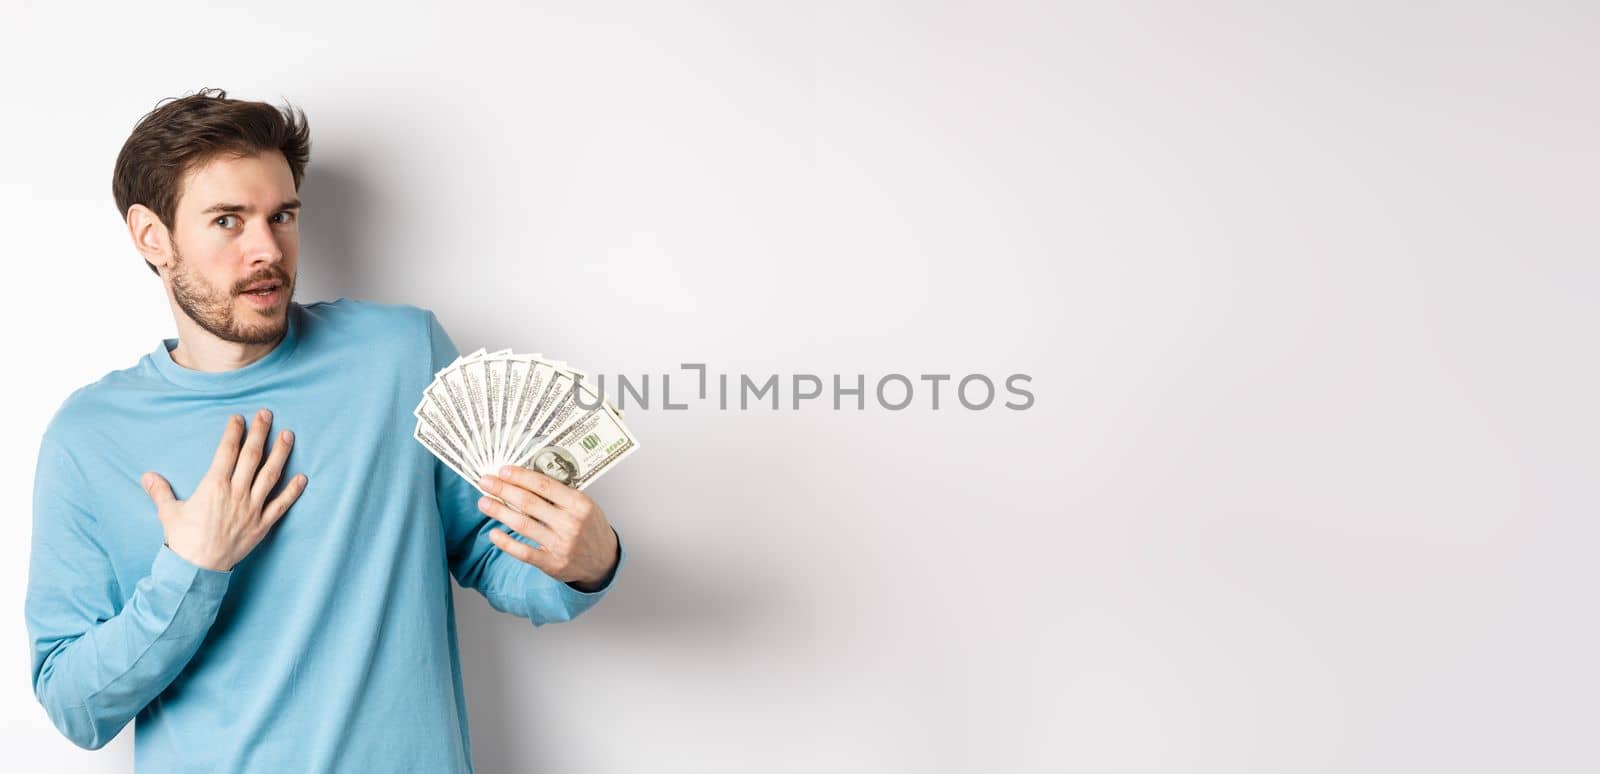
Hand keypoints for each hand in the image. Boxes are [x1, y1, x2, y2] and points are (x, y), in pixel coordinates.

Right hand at [142, 410, 307, 571]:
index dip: (234, 433)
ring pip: (270, 475)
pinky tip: (303, 478)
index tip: (239, 418)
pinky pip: (281, 504)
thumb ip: (160, 491)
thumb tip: (147, 476)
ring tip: (288, 435)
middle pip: (252, 457)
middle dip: (260, 433)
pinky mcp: (262, 524)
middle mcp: (236, 493)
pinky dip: (293, 491)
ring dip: (280, 454)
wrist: (197, 569)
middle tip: (267, 414)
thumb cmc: (182, 540)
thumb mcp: (168, 513)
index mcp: (213, 486)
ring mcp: (252, 508)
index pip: (227, 452)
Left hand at [476, 466, 618, 590]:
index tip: (502, 471)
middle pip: (529, 503)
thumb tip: (523, 479)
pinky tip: (494, 533)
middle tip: (485, 482)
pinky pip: (524, 552)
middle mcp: (571, 524)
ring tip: (483, 502)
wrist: (603, 560)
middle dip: (503, 490)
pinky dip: (506, 542)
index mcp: (579, 504)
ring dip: (499, 512)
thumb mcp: (583, 505)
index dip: (520, 477)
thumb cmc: (590, 527)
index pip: (544, 485)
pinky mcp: (552, 564)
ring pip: (523, 525)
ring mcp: (561, 545)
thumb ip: (559, 494)